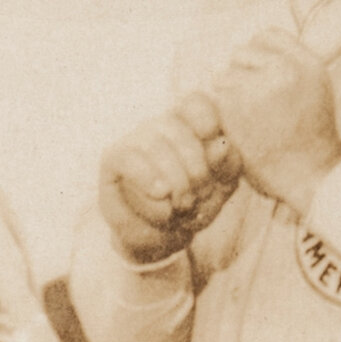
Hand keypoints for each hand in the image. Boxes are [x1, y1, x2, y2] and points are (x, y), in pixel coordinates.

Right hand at [96, 93, 243, 262]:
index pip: (195, 103)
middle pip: (178, 129)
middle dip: (195, 168)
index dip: (204, 115)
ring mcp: (135, 140)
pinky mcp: (113, 159)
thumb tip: (222, 145)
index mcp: (190, 126)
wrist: (159, 238)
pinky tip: (161, 193)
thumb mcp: (219, 189)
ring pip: (154, 144)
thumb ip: (227, 166)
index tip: (212, 134)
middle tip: (199, 197)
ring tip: (181, 206)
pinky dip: (147, 178)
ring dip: (174, 180)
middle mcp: (160, 127)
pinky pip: (129, 159)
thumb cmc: (191, 207)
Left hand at [210, 29, 340, 213]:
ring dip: (230, 94)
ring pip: (225, 75)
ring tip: (250, 117)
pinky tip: (241, 128)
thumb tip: (254, 47)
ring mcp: (258, 86)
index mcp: (307, 62)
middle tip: (253, 101)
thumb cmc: (311, 136)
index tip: (258, 72)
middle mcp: (284, 69)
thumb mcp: (316, 88)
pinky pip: (217, 97)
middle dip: (242, 73)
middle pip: (243, 52)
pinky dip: (223, 112)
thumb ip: (291, 65)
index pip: (268, 35)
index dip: (258, 52)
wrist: (308, 173)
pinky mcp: (236, 106)